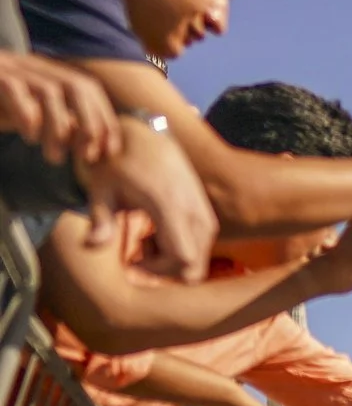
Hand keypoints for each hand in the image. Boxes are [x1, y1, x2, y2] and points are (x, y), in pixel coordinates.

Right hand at [0, 55, 120, 166]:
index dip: (104, 117)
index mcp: (42, 71)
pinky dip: (27, 116)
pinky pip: (14, 89)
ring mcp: (7, 66)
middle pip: (77, 86)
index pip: (87, 87)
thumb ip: (55, 122)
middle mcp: (28, 64)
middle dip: (90, 124)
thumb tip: (90, 142)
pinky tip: (28, 138)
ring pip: (49, 91)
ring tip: (53, 157)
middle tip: (85, 156)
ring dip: (58, 129)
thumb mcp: (27, 116)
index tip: (108, 150)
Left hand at [80, 115, 213, 281]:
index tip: (133, 259)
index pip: (183, 258)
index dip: (159, 269)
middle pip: (194, 265)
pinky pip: (202, 245)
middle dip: (166, 270)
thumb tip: (91, 246)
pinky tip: (157, 231)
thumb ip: (101, 219)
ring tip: (146, 239)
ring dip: (173, 259)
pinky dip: (182, 247)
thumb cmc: (117, 160)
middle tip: (138, 254)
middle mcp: (193, 210)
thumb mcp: (102, 187)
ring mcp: (203, 211)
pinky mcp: (205, 211)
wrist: (145, 135)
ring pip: (200, 257)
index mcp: (169, 205)